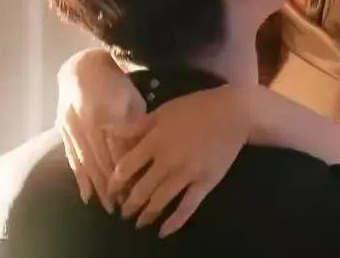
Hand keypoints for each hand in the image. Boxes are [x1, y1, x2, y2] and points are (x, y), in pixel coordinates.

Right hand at [56, 49, 145, 212]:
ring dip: (97, 187)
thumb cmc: (114, 82)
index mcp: (106, 115)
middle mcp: (86, 125)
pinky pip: (72, 158)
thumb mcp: (132, 99)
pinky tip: (86, 197)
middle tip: (125, 207)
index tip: (137, 189)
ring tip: (108, 206)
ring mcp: (72, 129)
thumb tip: (143, 152)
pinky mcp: (63, 131)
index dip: (127, 172)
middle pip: (102, 162)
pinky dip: (80, 178)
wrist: (82, 67)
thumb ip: (135, 125)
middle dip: (113, 186)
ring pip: (86, 164)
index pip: (118, 151)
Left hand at [106, 85, 251, 237]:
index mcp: (154, 141)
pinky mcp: (205, 183)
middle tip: (122, 212)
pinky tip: (163, 231)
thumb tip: (107, 131)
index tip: (111, 191)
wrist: (232, 113)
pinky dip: (174, 222)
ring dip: (146, 215)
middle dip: (128, 204)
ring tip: (139, 222)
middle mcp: (167, 161)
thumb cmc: (195, 108)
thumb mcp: (162, 111)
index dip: (114, 183)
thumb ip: (135, 126)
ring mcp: (187, 174)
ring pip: (160, 201)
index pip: (125, 168)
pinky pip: (187, 207)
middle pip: (140, 190)